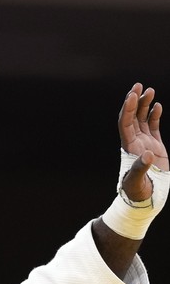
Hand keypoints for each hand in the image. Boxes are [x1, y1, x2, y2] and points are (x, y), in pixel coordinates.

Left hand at [118, 83, 167, 201]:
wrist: (147, 199)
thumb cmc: (138, 193)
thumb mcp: (136, 182)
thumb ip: (140, 169)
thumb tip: (147, 155)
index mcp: (128, 148)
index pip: (125, 124)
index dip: (127, 109)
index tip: (132, 95)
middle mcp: (134, 143)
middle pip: (132, 117)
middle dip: (134, 101)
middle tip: (138, 85)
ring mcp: (144, 144)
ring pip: (142, 119)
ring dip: (144, 105)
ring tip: (149, 90)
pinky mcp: (155, 147)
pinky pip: (153, 127)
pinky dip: (154, 115)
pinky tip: (157, 105)